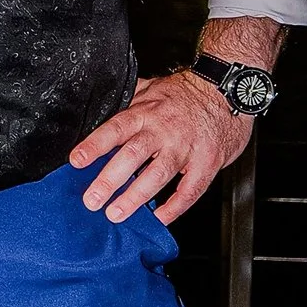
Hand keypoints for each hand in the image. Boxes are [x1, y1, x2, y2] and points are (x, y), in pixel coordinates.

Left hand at [68, 73, 251, 225]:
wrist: (230, 89)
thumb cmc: (188, 92)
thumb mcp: (153, 88)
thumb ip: (129, 102)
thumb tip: (101, 107)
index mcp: (147, 112)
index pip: (116, 128)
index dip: (95, 145)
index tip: (77, 161)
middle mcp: (164, 130)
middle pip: (133, 155)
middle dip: (109, 179)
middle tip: (92, 199)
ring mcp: (186, 148)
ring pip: (158, 175)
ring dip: (135, 197)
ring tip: (116, 213)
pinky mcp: (207, 162)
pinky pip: (190, 190)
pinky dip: (174, 207)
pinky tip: (158, 218)